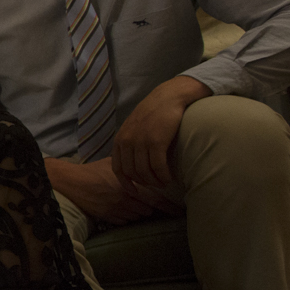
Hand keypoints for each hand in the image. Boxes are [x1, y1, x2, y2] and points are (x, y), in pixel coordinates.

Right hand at [44, 157, 174, 226]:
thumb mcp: (115, 164)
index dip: (170, 207)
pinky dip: (127, 217)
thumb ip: (132, 168)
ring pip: (138, 216)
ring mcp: (117, 210)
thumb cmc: (93, 171)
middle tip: (155, 205)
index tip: (180, 212)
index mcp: (130, 185)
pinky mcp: (108, 217)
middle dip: (152, 207)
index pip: (156, 199)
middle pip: (149, 210)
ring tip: (135, 205)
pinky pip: (125, 221)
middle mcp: (126, 199)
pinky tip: (123, 209)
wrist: (72, 182)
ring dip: (140, 212)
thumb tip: (147, 166)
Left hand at [112, 75, 209, 189]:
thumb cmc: (154, 112)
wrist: (169, 96)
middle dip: (144, 183)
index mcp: (120, 139)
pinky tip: (170, 178)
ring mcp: (141, 142)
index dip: (126, 183)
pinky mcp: (156, 142)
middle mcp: (128, 141)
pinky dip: (164, 176)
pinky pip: (158, 167)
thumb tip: (132, 163)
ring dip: (156, 182)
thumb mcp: (134, 126)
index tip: (134, 192)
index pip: (118, 168)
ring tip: (165, 183)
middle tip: (156, 185)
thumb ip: (130, 142)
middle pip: (132, 172)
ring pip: (145, 172)